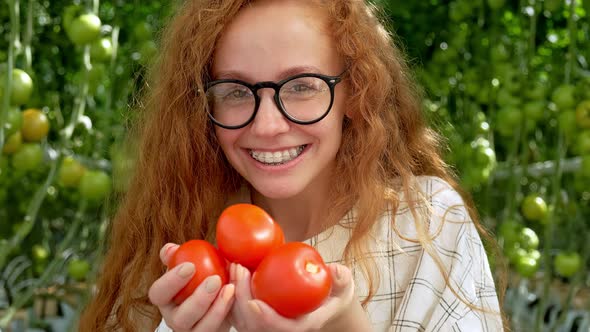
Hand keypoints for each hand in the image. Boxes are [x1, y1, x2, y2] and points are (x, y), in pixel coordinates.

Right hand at [148, 243, 235, 331]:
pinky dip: (228, 313)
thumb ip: (181, 255)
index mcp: (166, 299)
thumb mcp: (194, 262)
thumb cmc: (205, 274)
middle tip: (215, 279)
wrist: (225, 293)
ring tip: (230, 288)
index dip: (171, 281)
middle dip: (197, 300)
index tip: (190, 266)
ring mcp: (194, 331)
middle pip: (180, 318)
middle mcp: (176, 318)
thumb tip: (170, 249)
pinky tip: (236, 296)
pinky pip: (218, 330)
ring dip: (217, 309)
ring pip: (201, 329)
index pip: (158, 293)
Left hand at [229, 262, 362, 331]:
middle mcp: (281, 330)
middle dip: (241, 298)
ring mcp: (267, 326)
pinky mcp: (255, 317)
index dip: (266, 320)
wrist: (324, 300)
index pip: (281, 329)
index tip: (254, 302)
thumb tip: (334, 270)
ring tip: (232, 265)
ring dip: (231, 294)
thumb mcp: (343, 285)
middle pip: (253, 325)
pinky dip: (229, 293)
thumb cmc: (333, 291)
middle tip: (239, 267)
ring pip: (241, 320)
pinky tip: (228, 269)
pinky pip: (236, 311)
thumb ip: (341, 278)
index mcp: (302, 325)